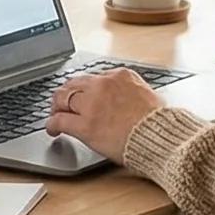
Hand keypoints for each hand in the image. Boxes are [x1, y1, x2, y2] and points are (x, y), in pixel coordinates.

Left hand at [45, 68, 164, 161]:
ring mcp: (92, 104)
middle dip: (65, 95)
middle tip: (61, 105)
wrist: (162, 138)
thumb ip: (131, 92)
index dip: (83, 89)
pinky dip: (52, 125)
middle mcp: (103, 85)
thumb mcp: (148, 96)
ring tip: (55, 116)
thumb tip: (126, 99)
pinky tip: (52, 130)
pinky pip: (60, 120)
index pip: (92, 78)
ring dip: (56, 107)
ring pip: (62, 98)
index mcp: (120, 75)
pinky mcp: (85, 125)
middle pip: (73, 84)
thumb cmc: (160, 124)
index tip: (81, 96)